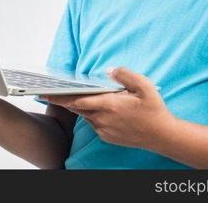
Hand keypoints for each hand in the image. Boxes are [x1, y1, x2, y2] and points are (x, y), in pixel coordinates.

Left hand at [40, 67, 176, 150]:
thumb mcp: (144, 86)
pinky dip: (91, 115)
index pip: (77, 101)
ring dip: (80, 107)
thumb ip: (125, 74)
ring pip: (86, 116)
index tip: (45, 93)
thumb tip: (109, 70)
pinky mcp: (107, 137)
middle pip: (77, 108)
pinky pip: (94, 123)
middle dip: (63, 100)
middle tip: (48, 92)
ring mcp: (104, 130)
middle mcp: (103, 119)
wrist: (162, 136)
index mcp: (109, 105)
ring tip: (71, 96)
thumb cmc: (153, 109)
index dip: (59, 97)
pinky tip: (95, 108)